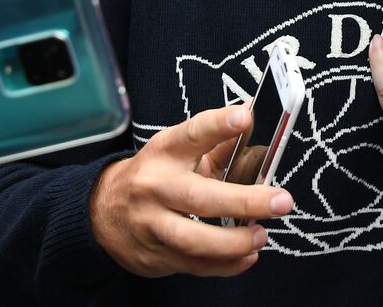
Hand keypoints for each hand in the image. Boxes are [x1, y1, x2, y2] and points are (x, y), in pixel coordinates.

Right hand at [88, 105, 291, 277]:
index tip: (245, 116)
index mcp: (166, 152)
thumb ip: (219, 140)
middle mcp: (155, 187)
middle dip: (244, 201)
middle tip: (281, 201)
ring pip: (193, 239)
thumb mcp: (179, 150)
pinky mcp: (153, 255)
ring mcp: (151, 224)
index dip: (219, 125)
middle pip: (199, 196)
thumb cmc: (155, 174)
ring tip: (261, 235)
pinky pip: (193, 266)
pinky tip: (247, 256)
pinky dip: (225, 265)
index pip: (193, 133)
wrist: (101, 210)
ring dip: (233, 242)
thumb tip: (256, 118)